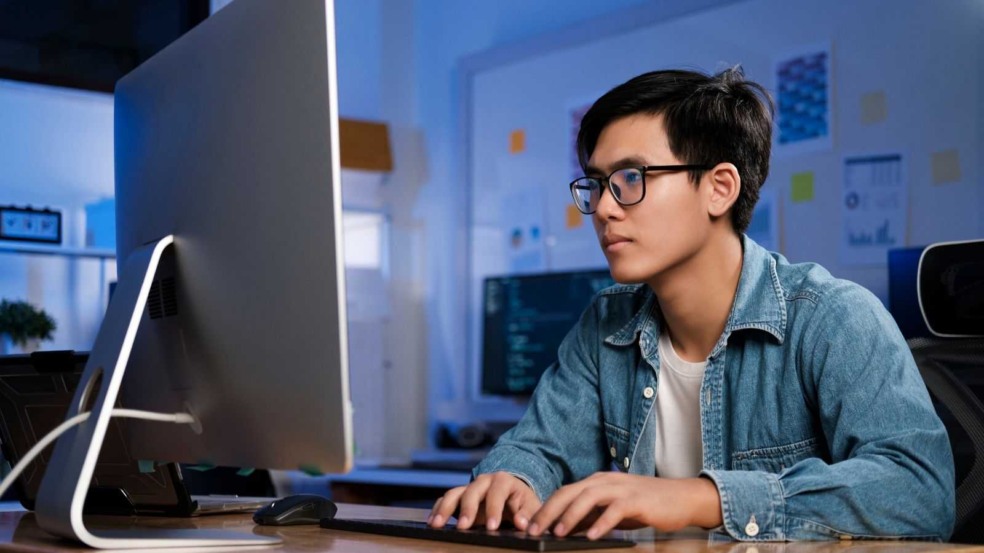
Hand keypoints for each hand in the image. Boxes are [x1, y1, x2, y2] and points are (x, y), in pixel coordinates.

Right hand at [428, 472, 541, 530]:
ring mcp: (469, 487)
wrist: (512, 494)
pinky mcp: (459, 496)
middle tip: (463, 527)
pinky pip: (445, 499)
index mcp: (503, 480)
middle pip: (472, 491)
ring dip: (445, 509)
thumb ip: (527, 515)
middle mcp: (484, 481)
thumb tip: (522, 523)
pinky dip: (438, 509)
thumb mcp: (530, 506)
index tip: (492, 527)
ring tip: (437, 525)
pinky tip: (432, 523)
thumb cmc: (522, 502)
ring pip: (454, 493)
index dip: (494, 509)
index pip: (498, 492)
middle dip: (467, 509)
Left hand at [526, 472, 721, 539]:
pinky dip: (602, 522)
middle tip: (533, 530)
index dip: (545, 509)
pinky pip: (615, 510)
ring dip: (570, 516)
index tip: (530, 526)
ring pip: (588, 497)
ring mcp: (621, 488)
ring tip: (556, 532)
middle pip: (569, 492)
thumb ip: (591, 516)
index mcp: (596, 482)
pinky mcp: (637, 500)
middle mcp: (605, 481)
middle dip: (549, 512)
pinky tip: (593, 536)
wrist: (681, 497)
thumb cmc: (645, 505)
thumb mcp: (612, 510)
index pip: (564, 493)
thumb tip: (566, 529)